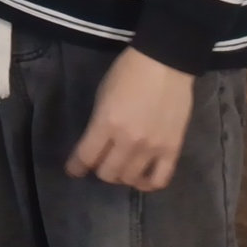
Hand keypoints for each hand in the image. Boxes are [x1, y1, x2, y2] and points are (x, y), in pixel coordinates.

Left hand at [65, 48, 193, 191]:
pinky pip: (160, 179)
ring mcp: (152, 147)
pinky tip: (142, 178)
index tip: (74, 170)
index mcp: (106, 122)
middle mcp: (128, 140)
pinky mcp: (172, 149)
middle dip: (100, 170)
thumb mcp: (103, 93)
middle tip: (101, 162)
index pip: (86, 157)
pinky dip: (148, 184)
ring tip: (121, 168)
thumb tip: (97, 143)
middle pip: (108, 173)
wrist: (165, 63)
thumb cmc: (128, 72)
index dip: (76, 167)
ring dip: (122, 176)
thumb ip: (99, 122)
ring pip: (130, 178)